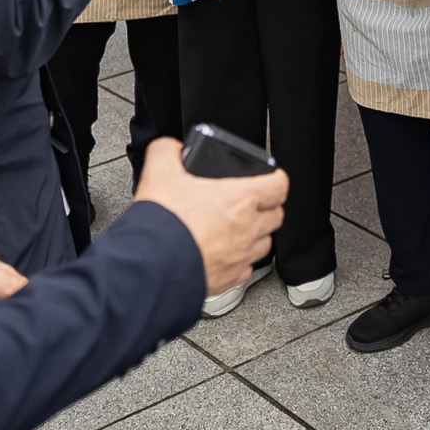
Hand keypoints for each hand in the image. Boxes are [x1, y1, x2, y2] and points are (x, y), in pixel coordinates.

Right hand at [131, 138, 287, 294]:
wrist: (150, 268)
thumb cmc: (163, 225)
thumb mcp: (159, 172)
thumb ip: (167, 151)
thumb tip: (170, 148)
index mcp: (240, 199)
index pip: (279, 185)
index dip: (275, 178)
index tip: (269, 178)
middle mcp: (248, 229)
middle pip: (276, 215)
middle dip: (267, 207)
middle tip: (250, 204)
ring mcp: (240, 257)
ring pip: (265, 244)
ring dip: (256, 235)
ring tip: (237, 230)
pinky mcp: (229, 281)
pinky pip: (246, 269)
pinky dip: (239, 261)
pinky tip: (223, 255)